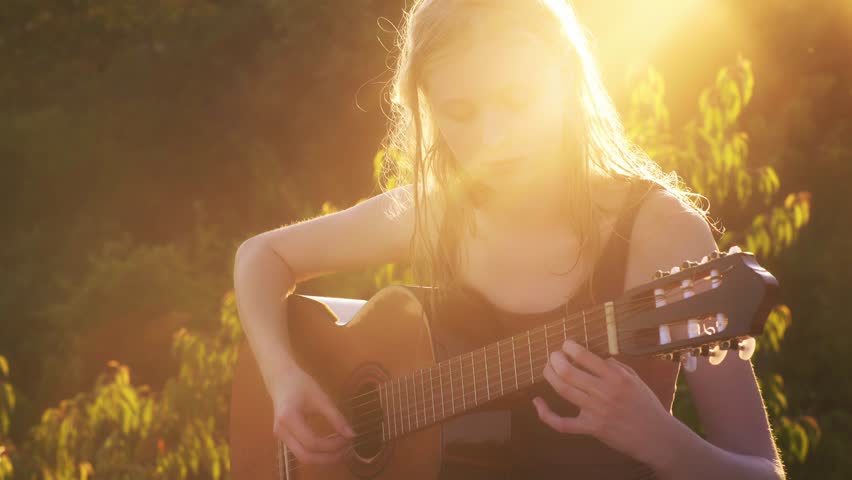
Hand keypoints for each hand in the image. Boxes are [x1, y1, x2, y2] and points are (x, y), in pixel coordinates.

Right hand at [272, 365, 355, 464]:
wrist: (281, 379)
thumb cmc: (301, 384)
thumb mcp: (321, 398)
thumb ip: (336, 417)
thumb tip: (352, 435)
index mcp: (289, 419)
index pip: (312, 442)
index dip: (333, 445)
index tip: (348, 438)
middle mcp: (282, 432)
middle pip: (306, 457)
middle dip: (329, 458)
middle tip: (347, 450)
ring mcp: (281, 437)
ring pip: (303, 458)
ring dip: (323, 458)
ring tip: (342, 449)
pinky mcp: (285, 438)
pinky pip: (301, 452)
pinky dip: (317, 453)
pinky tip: (331, 447)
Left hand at [533, 340, 674, 466]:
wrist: (657, 436)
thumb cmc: (646, 405)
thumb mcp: (635, 379)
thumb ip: (616, 367)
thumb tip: (598, 357)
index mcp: (616, 377)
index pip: (584, 356)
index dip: (569, 347)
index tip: (566, 345)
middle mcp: (604, 392)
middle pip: (568, 372)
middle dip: (555, 359)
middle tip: (553, 355)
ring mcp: (596, 411)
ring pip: (563, 390)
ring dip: (550, 376)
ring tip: (547, 368)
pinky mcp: (591, 429)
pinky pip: (563, 423)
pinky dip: (546, 414)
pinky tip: (537, 403)